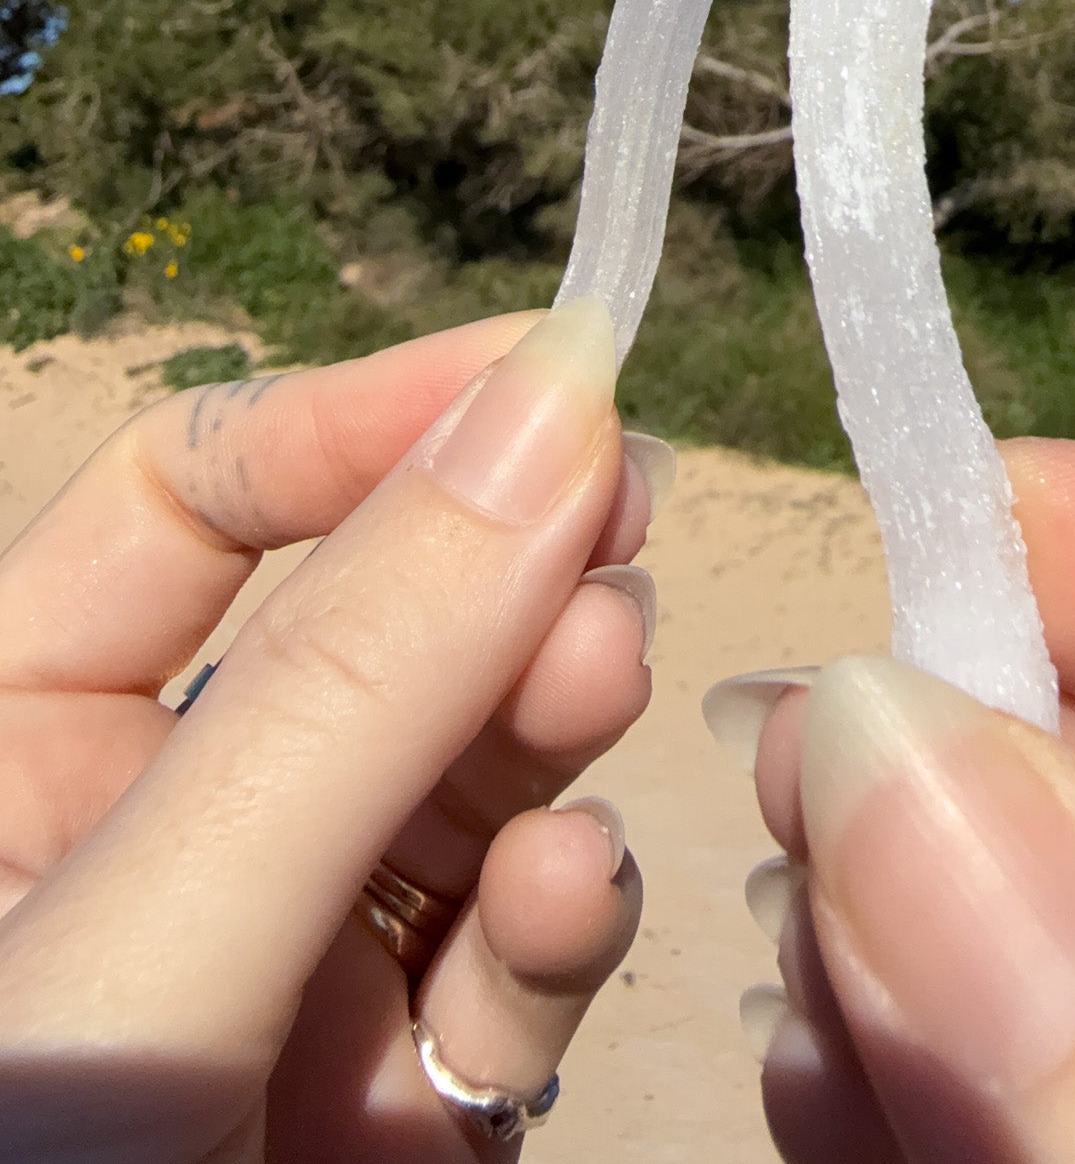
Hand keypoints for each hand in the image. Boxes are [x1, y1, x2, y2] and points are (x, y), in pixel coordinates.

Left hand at [0, 299, 668, 1160]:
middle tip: (621, 544)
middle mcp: (155, 838)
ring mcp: (288, 971)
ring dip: (547, 734)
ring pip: (462, 787)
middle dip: (497, 580)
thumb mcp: (136, 954)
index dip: (370, 420)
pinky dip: (555, 928)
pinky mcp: (394, 1103)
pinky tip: (571, 916)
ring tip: (606, 704)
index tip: (558, 374)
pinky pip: (503, 968)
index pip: (194, 499)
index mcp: (8, 754)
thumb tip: (554, 411)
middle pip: (365, 627)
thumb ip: (350, 693)